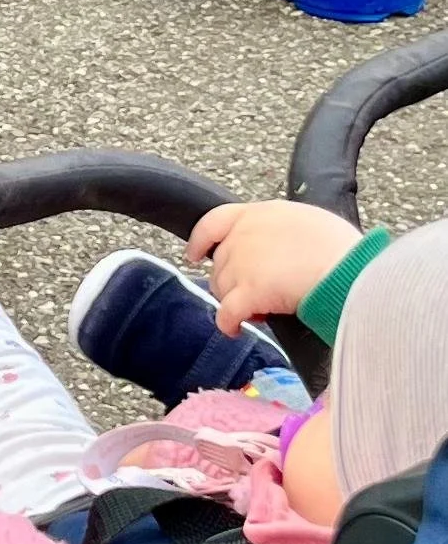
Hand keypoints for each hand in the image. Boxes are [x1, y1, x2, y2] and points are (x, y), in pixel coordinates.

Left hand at [186, 199, 364, 333]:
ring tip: (257, 311)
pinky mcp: (248, 292)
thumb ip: (282, 230)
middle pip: (220, 263)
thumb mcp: (308, 222)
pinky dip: (228, 324)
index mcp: (259, 214)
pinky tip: (237, 330)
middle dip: (231, 280)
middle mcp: (244, 235)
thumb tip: (282, 244)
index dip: (201, 240)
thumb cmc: (342, 249)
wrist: (347, 270)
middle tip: (253, 293)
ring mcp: (243, 264)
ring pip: (220, 288)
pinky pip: (226, 314)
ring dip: (234, 301)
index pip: (214, 221)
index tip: (194, 254)